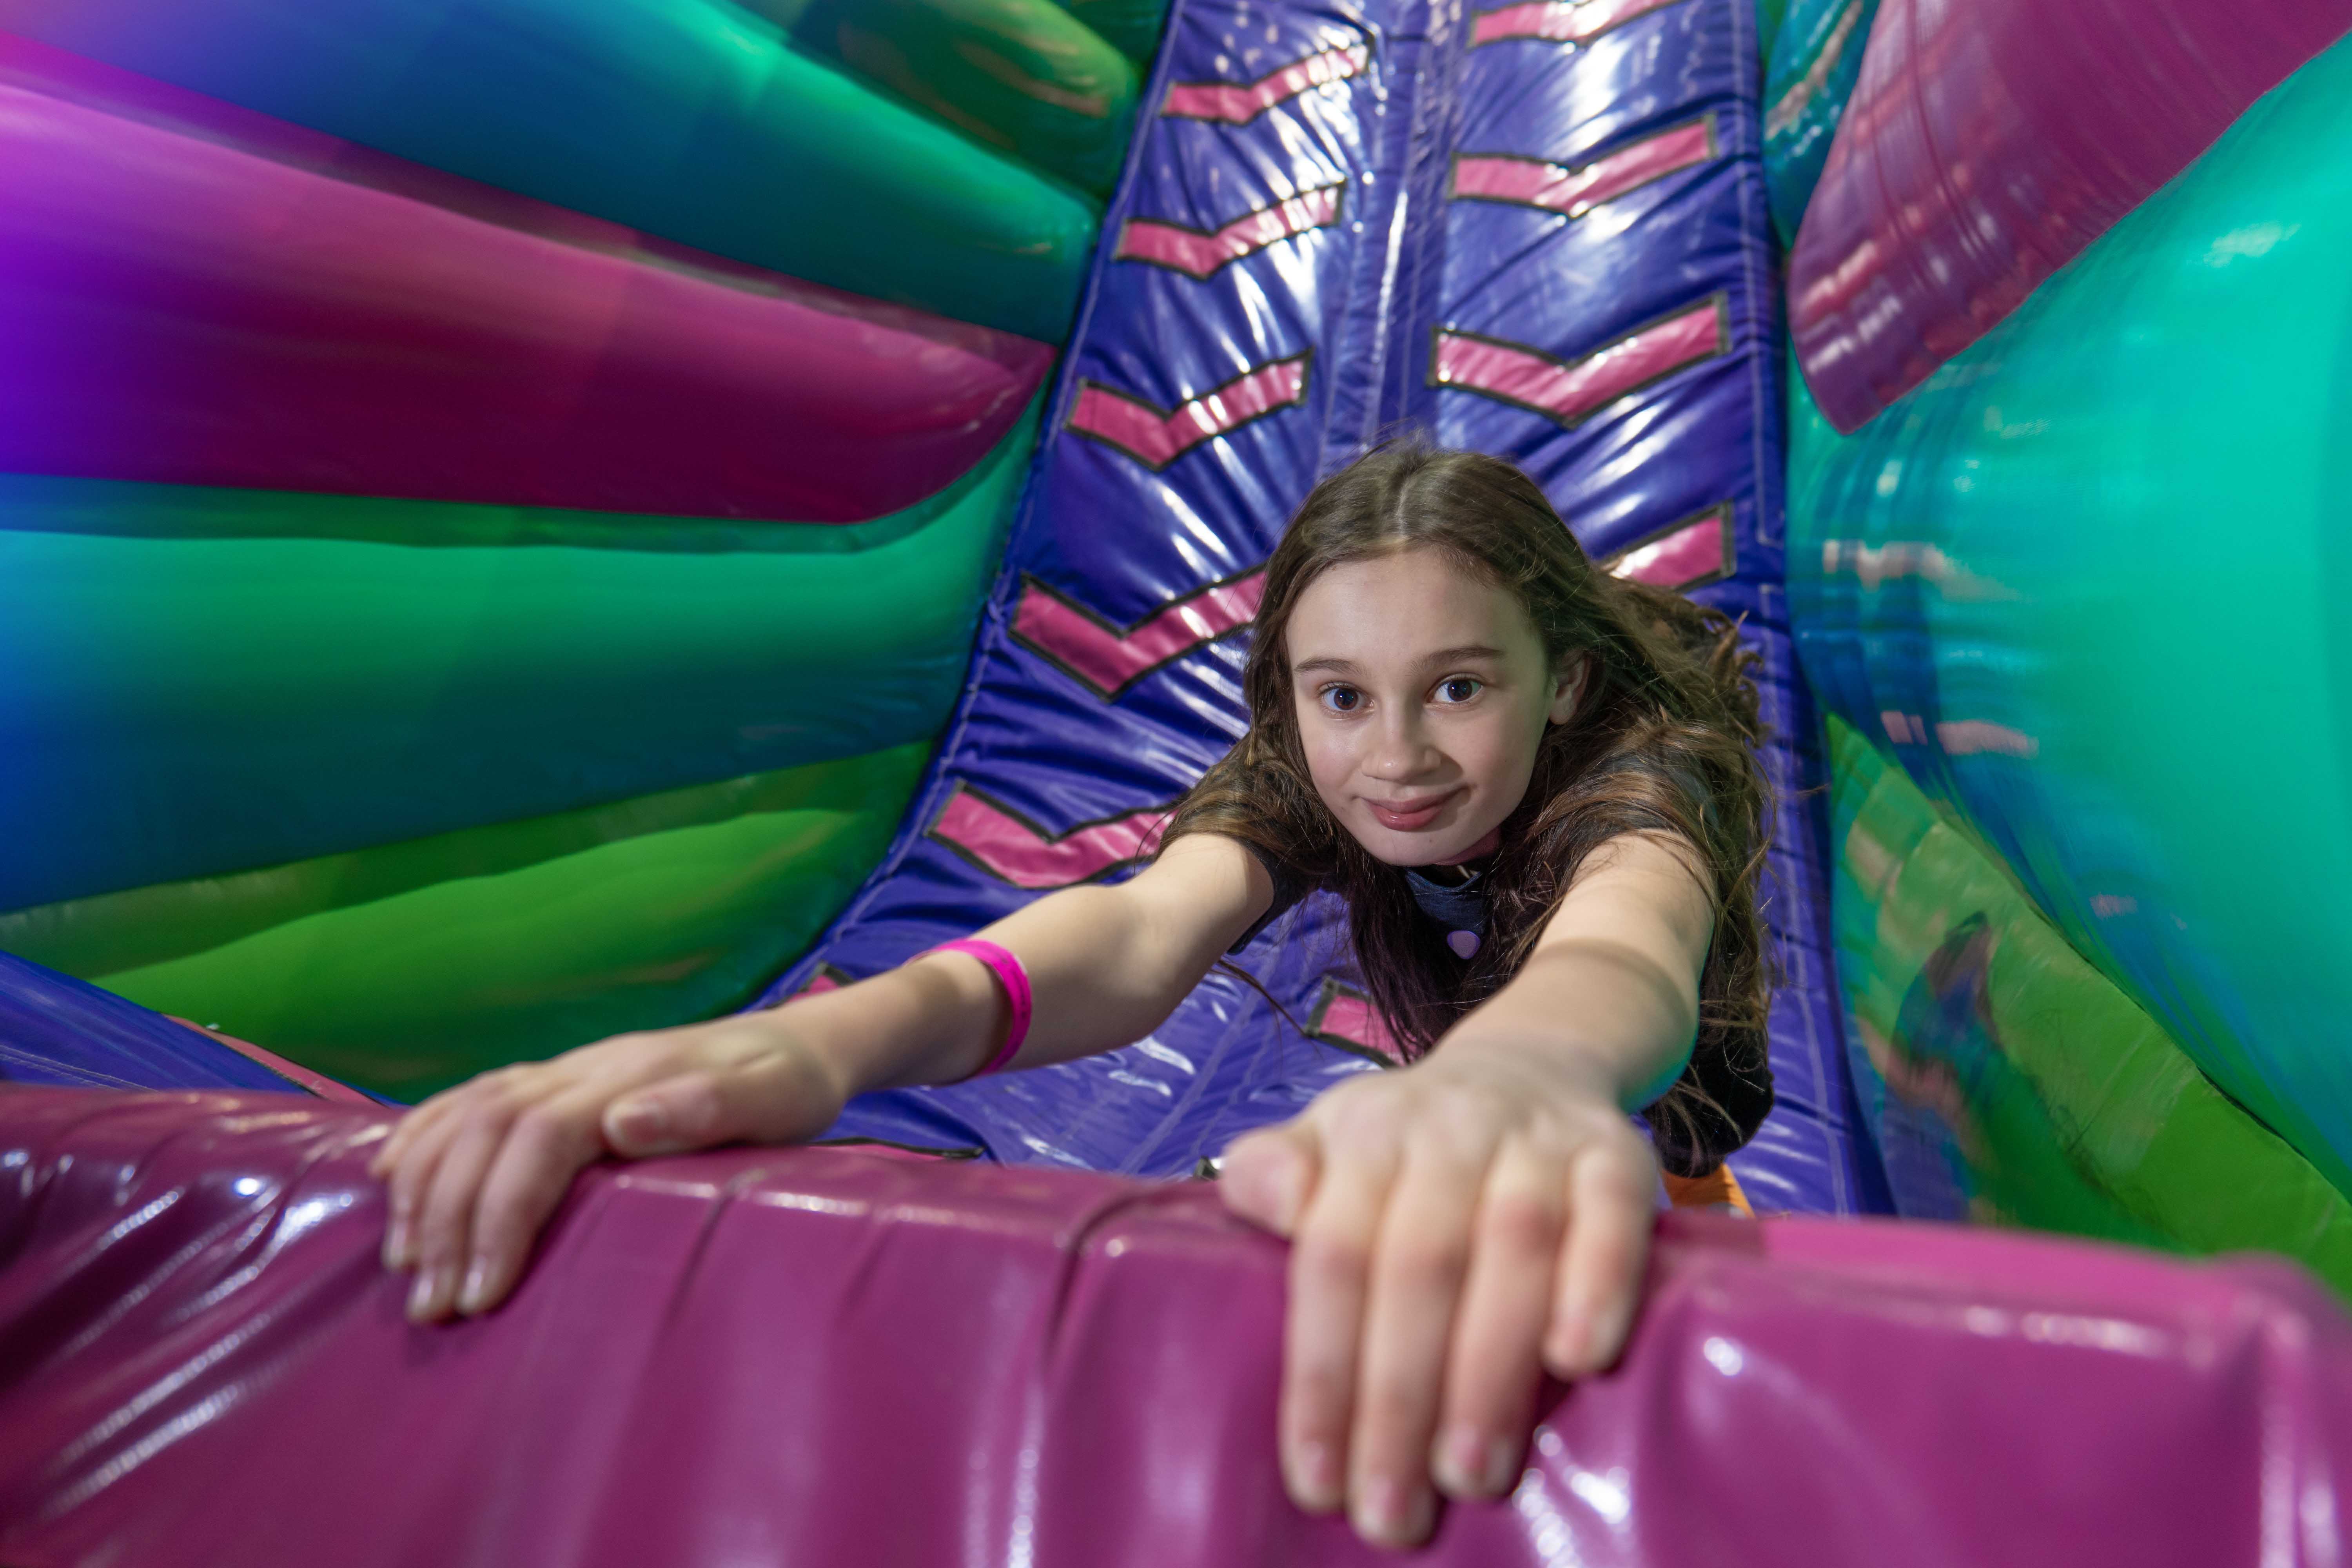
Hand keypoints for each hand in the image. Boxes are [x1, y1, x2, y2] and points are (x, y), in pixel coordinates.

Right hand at [368, 1012, 848, 1324]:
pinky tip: (390, 1177)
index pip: (539, 1138)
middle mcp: (582, 1069)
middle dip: (448, 1221)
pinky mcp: (557, 1080)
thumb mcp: (773, 1098)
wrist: (797, 1044)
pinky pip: (468, 1097)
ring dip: (425, 1187)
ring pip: (465, 1115)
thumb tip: (625, 1120)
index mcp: (630, 1077)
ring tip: (406, 1265)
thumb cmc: (788, 1085)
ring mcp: (564, 1070)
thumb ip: (708, 1106)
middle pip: (486, 1132)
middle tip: (434, 1309)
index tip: (482, 1294)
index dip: (501, 1214)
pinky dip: (421, 1134)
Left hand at [1219, 1053, 1656, 1549]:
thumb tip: (1260, 1195)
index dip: (1323, 1372)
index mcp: (1367, 1136)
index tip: (1318, 1484)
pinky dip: (1599, 1282)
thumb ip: (1274, 1173)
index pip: (1333, 1256)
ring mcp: (1538, 1140)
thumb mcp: (1329, 1143)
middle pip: (1417, 1265)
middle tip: (1393, 1512)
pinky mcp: (1619, 1153)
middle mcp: (1450, 1130)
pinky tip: (1579, 1361)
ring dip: (1491, 1367)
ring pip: (1513, 1247)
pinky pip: (1615, 1213)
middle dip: (1400, 1399)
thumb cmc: (1410, 1146)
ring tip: (1471, 1475)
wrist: (1531, 1065)